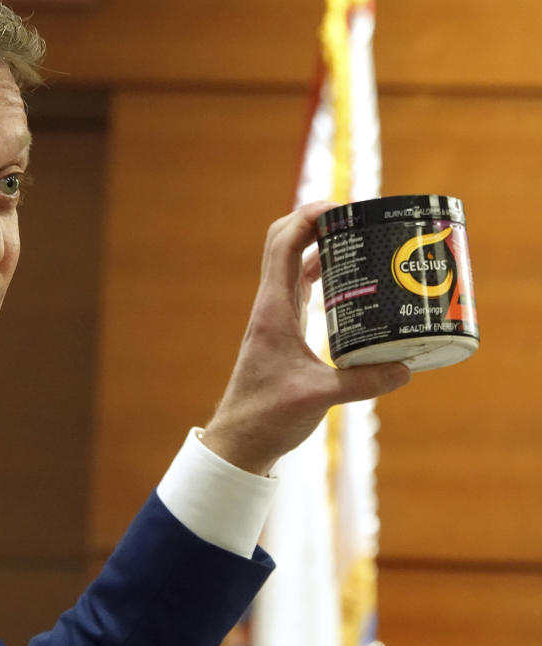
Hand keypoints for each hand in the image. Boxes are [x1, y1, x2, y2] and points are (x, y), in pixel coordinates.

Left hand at [200, 201, 410, 474]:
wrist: (240, 438)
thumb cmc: (267, 416)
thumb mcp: (318, 397)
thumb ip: (362, 382)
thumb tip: (406, 369)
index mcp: (273, 310)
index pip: (283, 244)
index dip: (309, 217)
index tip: (343, 207)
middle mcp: (271, 306)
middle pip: (284, 243)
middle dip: (316, 221)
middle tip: (356, 218)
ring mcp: (275, 316)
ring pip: (291, 263)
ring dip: (318, 245)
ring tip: (357, 240)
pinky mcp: (283, 330)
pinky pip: (300, 288)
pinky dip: (320, 274)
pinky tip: (348, 282)